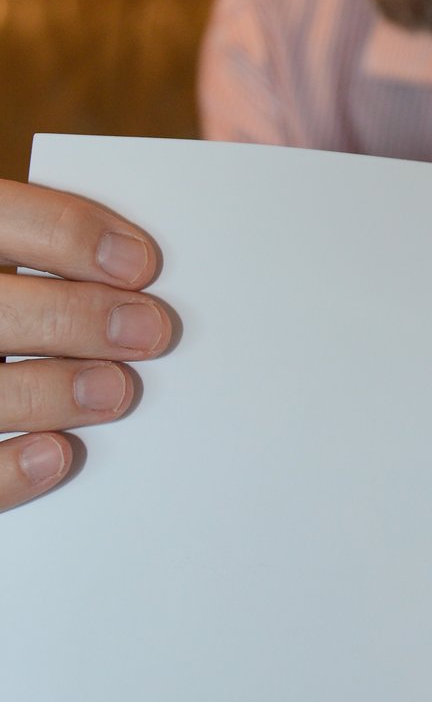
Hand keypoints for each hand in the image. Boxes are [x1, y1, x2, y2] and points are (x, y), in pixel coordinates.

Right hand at [0, 179, 171, 511]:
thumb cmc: (8, 319)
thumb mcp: (14, 282)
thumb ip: (51, 271)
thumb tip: (136, 288)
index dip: (67, 234)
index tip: (140, 264)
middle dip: (75, 317)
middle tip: (148, 331)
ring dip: (52, 390)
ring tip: (115, 388)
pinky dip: (10, 468)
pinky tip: (58, 454)